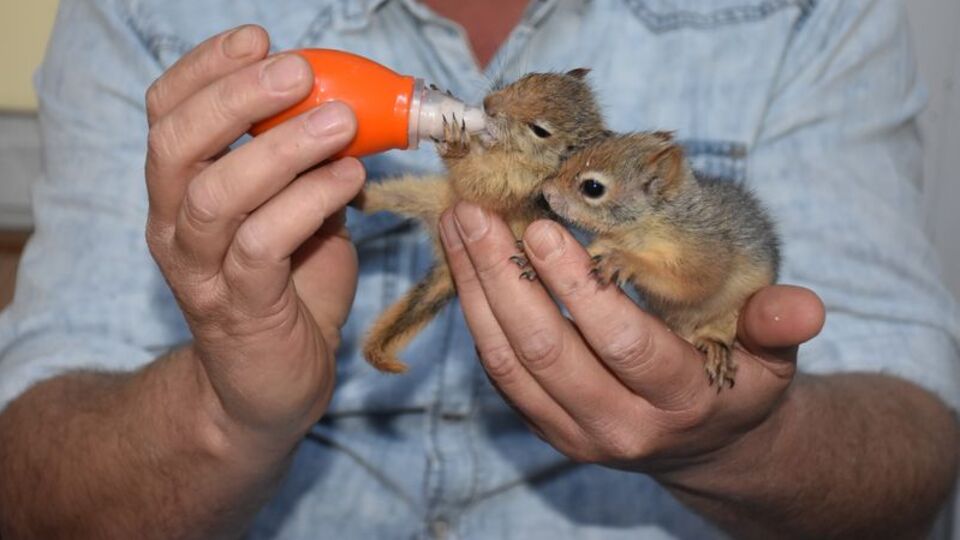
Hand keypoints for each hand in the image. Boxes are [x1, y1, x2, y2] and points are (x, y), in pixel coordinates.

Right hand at [144, 25, 364, 443]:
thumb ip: (309, 167)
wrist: (268, 385)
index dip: (204, 70)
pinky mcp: (237, 309)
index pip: (167, 115)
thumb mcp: (298, 213)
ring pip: (216, 195)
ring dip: (280, 149)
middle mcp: (175, 225)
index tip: (256, 38)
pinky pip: (263, 245)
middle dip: (235, 97)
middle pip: (176, 145)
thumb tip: (351, 109)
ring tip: (339, 123)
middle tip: (297, 72)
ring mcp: (200, 271)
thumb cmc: (287, 290)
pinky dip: (309, 203)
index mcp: (182, 191)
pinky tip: (349, 180)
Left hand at [439, 202, 823, 469]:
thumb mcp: (769, 358)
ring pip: (510, 362)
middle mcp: (619, 426)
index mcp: (679, 403)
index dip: (581, 287)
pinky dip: (476, 316)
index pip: (624, 344)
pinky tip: (464, 265)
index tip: (546, 227)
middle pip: (548, 351)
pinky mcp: (544, 425)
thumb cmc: (736, 384)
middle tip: (477, 214)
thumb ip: (777, 326)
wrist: (704, 445)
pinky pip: (499, 372)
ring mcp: (574, 432)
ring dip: (476, 290)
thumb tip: (804, 306)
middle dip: (505, 277)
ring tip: (456, 228)